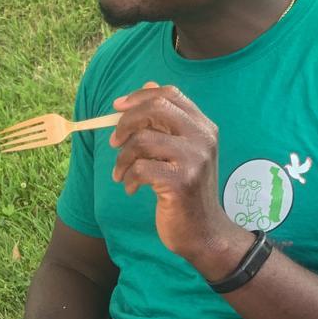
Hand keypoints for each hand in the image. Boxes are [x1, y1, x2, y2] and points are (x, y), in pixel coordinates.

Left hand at [109, 82, 249, 274]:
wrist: (203, 232)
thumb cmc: (186, 192)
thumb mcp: (181, 152)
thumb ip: (166, 123)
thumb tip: (147, 85)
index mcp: (204, 127)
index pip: (170, 94)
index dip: (139, 97)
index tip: (117, 108)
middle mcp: (203, 138)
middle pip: (156, 107)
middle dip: (126, 122)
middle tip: (113, 142)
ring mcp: (194, 159)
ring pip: (142, 140)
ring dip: (122, 158)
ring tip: (121, 173)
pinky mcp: (181, 181)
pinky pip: (140, 168)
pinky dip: (128, 178)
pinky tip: (130, 188)